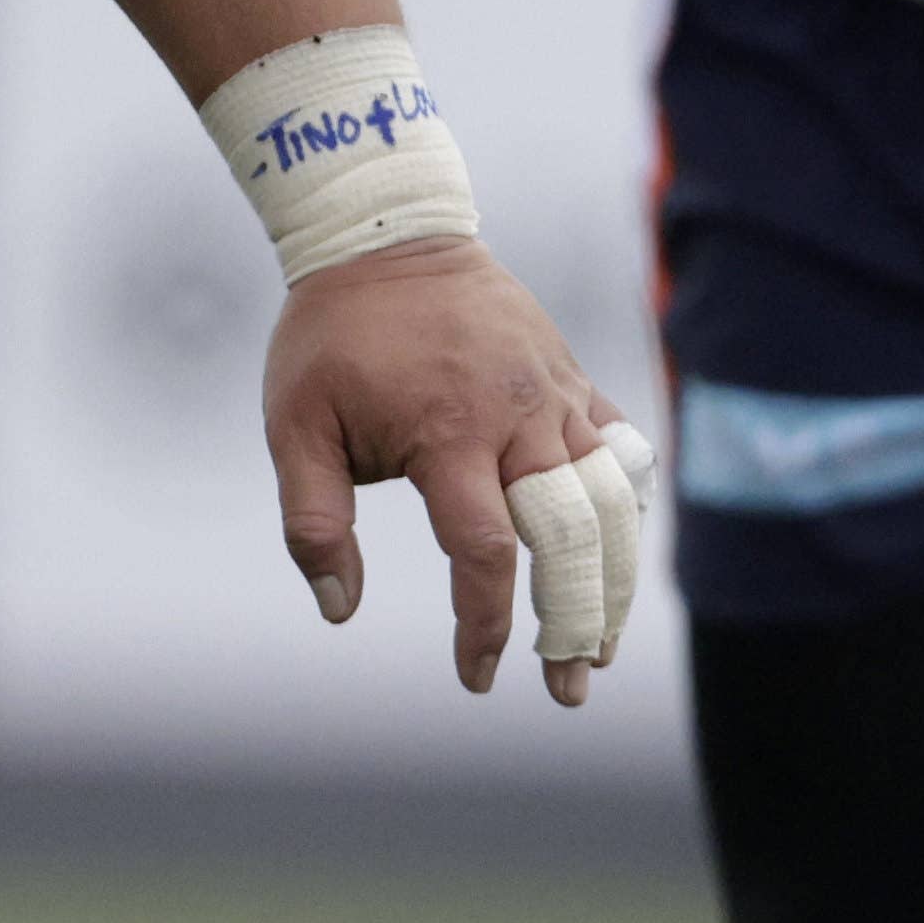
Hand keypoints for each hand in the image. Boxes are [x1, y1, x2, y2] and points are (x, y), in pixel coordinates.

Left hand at [259, 238, 650, 702]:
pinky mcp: (574, 379)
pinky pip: (620, 448)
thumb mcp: (294, 427)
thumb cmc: (332, 338)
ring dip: (617, 579)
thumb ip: (313, 523)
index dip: (487, 624)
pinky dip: (629, 504)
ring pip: (614, 503)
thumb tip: (338, 608)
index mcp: (449, 435)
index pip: (485, 552)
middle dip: (577, 622)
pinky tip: (620, 553)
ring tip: (605, 642)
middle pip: (573, 539)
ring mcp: (556, 396)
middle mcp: (518, 418)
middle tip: (569, 686)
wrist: (388, 236)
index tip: (477, 676)